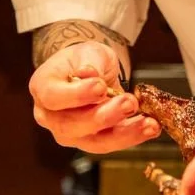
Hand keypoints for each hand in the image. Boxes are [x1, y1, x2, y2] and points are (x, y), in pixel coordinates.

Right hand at [29, 41, 160, 152]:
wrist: (91, 70)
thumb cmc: (83, 59)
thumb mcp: (87, 51)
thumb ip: (88, 62)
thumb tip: (89, 74)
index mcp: (43, 88)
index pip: (53, 97)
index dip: (76, 95)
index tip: (100, 86)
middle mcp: (51, 117)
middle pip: (72, 125)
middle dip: (104, 116)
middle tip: (129, 103)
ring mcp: (70, 133)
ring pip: (94, 141)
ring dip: (124, 133)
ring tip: (148, 123)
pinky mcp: (91, 141)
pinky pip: (111, 143)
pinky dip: (133, 136)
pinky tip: (150, 127)